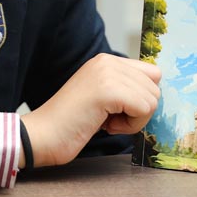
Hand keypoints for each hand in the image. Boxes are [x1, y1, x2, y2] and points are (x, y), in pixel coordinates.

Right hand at [20, 54, 161, 167]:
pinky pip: (144, 109)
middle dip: (138, 111)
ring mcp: (107, 73)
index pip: (152, 74)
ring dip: (133, 120)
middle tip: (108, 118)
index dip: (141, 98)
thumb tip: (154, 94)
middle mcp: (108, 61)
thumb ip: (124, 88)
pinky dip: (130, 126)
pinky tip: (105, 125)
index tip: (116, 110)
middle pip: (155, 87)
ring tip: (104, 121)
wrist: (42, 136)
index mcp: (106, 61)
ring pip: (152, 100)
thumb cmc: (71, 124)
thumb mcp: (101, 97)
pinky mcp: (108, 90)